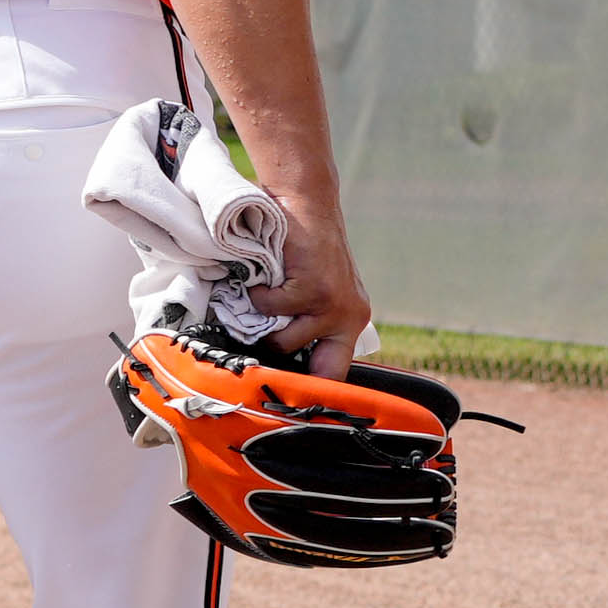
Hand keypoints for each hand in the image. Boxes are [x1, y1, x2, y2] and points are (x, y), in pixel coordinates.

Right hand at [265, 194, 373, 379]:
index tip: (287, 404)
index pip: (335, 375)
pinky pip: (270, 309)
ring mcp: (333, 307)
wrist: (304, 204)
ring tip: (263, 298)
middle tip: (256, 353)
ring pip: (282, 341)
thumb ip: (308, 323)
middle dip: (280, 363)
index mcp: (351, 323)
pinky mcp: (314, 291)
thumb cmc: (302, 248)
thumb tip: (276, 361)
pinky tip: (263, 278)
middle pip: (308, 369)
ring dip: (263, 321)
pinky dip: (258, 294)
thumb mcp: (315, 291)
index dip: (312, 393)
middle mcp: (349, 318)